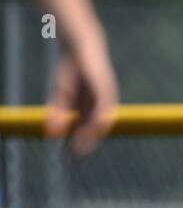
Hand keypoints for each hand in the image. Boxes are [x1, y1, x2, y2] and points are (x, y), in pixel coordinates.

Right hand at [45, 35, 117, 156]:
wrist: (80, 47)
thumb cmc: (71, 71)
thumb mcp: (61, 94)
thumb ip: (58, 113)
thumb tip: (51, 135)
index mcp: (90, 108)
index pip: (85, 131)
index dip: (77, 144)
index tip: (69, 159)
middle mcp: (101, 105)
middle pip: (94, 129)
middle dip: (85, 145)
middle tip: (75, 160)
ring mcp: (105, 96)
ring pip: (101, 120)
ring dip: (92, 135)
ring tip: (82, 149)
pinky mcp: (105, 86)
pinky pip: (103, 104)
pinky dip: (97, 116)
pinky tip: (93, 126)